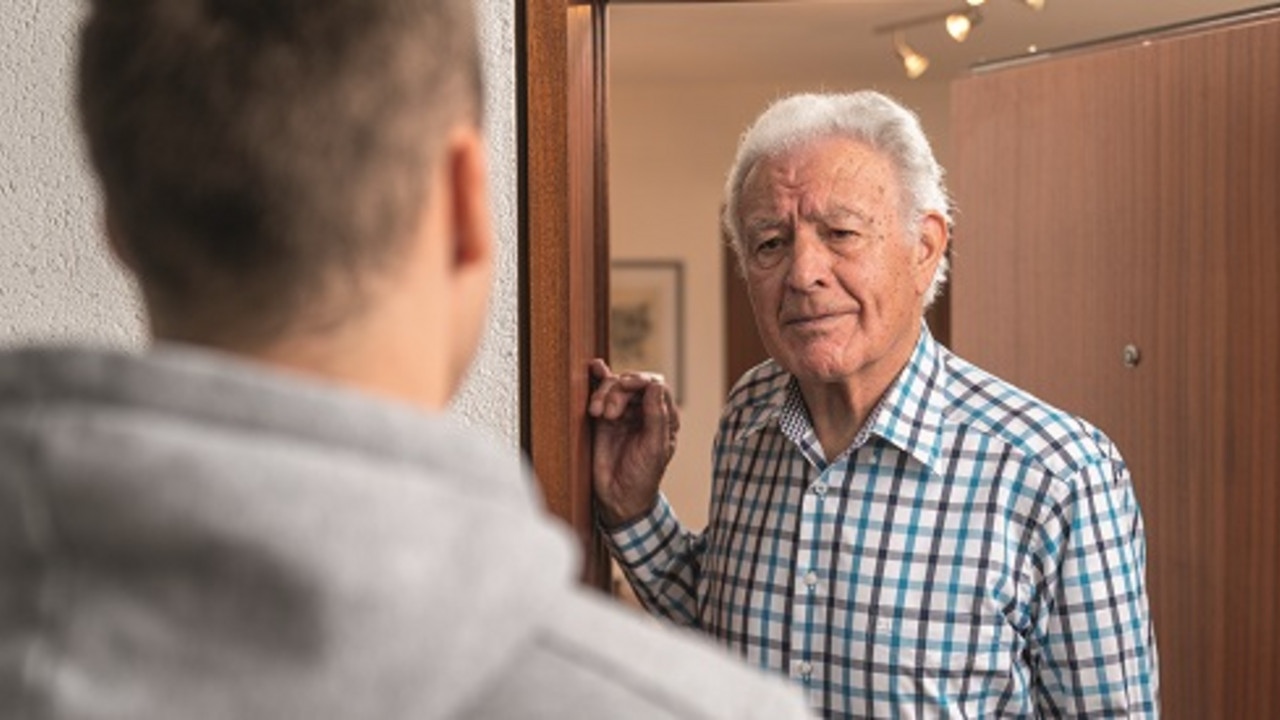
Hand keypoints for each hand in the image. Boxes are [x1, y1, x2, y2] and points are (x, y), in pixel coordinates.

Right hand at [587, 358, 679, 527]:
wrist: (618, 498)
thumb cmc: (642, 477)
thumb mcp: (655, 449)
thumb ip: (656, 417)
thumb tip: (655, 385)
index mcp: (664, 417)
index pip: (656, 386)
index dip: (641, 381)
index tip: (627, 386)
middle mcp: (645, 411)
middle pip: (633, 383)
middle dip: (619, 391)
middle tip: (609, 413)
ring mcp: (624, 413)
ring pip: (615, 386)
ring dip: (604, 393)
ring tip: (596, 413)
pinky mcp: (604, 418)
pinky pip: (602, 393)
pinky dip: (599, 380)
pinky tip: (595, 368)